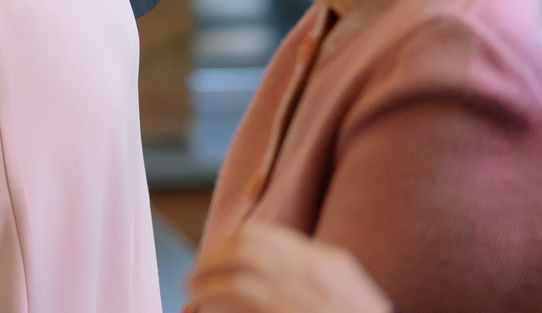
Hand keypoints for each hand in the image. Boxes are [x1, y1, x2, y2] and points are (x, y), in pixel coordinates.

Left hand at [185, 222, 391, 312]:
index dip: (232, 240)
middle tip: (196, 271)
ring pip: (235, 271)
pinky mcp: (277, 311)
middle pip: (246, 247)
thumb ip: (313, 277)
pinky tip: (200, 306)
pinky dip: (211, 298)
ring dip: (206, 278)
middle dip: (213, 256)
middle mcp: (315, 276)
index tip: (215, 251)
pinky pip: (235, 296)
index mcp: (331, 266)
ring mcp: (298, 298)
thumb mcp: (348, 297)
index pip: (268, 236)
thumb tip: (262, 265)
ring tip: (192, 290)